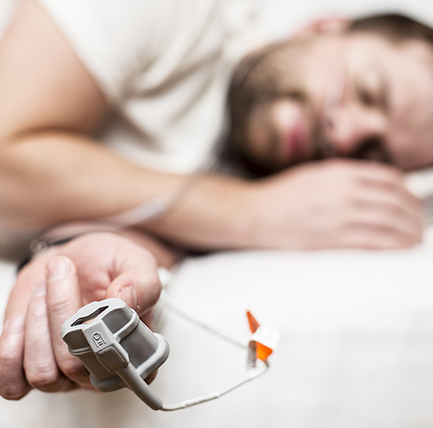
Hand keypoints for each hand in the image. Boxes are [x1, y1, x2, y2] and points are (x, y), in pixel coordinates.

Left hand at [0, 232, 161, 399]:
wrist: (73, 260)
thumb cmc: (109, 263)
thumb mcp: (135, 261)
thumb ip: (141, 281)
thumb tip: (125, 301)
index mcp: (138, 349)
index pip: (130, 371)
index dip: (110, 344)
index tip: (95, 304)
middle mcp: (103, 370)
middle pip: (76, 365)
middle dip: (62, 312)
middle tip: (62, 270)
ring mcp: (67, 375)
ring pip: (43, 373)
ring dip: (37, 324)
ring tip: (43, 287)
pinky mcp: (31, 372)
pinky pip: (13, 384)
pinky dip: (10, 350)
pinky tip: (21, 318)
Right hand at [248, 159, 423, 248]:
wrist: (257, 214)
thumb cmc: (281, 195)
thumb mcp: (314, 175)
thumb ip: (343, 177)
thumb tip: (371, 185)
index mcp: (339, 172)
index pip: (388, 178)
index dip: (406, 190)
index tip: (410, 199)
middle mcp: (344, 191)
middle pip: (395, 199)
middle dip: (414, 211)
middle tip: (419, 220)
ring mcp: (340, 215)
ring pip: (391, 220)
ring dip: (410, 228)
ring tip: (417, 235)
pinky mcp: (334, 238)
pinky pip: (376, 240)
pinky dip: (397, 242)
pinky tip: (406, 244)